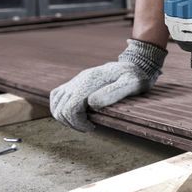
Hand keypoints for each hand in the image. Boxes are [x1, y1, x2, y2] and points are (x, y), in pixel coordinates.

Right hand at [50, 39, 166, 130]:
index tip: (92, 127)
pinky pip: (57, 95)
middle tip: (88, 126)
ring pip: (56, 103)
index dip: (78, 123)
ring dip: (65, 117)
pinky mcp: (76, 82)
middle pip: (60, 109)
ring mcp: (76, 81)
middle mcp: (79, 80)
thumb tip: (91, 103)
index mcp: (90, 82)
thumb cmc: (135, 77)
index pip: (70, 109)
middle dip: (71, 123)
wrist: (134, 64)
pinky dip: (60, 108)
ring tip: (82, 122)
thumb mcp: (131, 84)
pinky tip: (76, 113)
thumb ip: (113, 93)